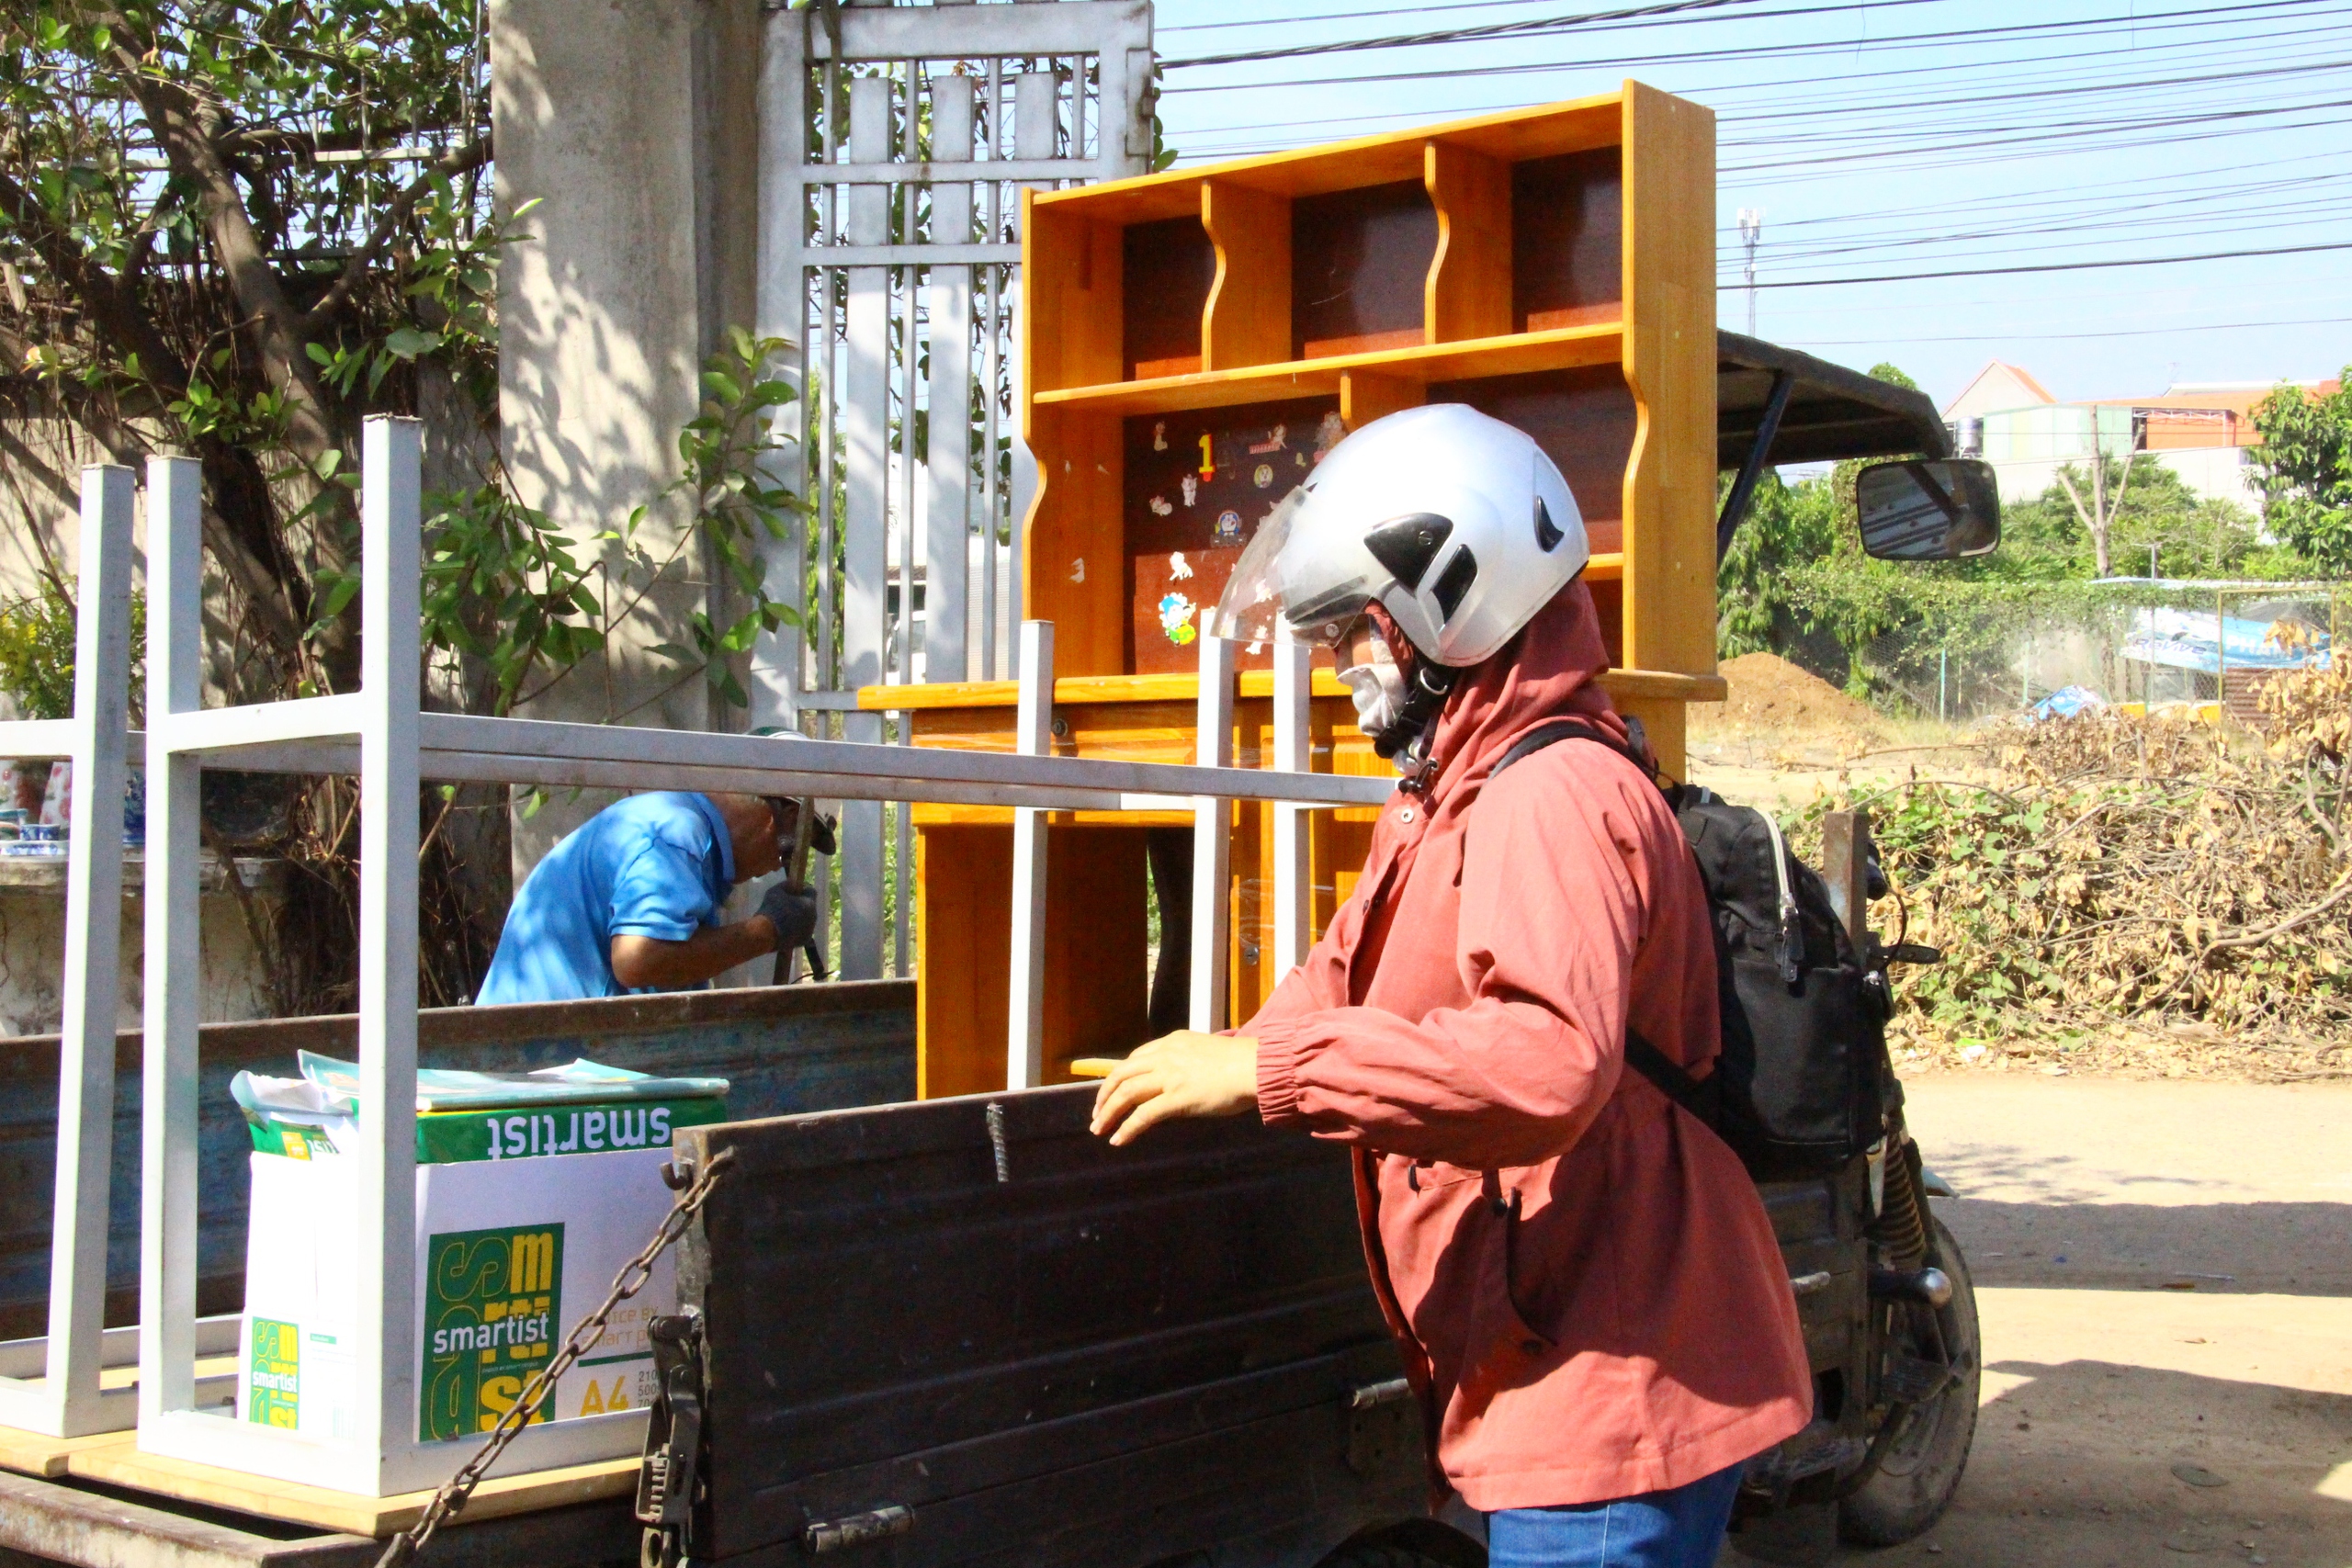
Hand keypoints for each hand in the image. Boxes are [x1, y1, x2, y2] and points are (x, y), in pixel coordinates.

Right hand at [755, 879, 819, 954]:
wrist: (766, 934)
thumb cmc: (771, 909)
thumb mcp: (776, 891)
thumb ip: (786, 885)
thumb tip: (791, 882)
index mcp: (809, 903)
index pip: (811, 891)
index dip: (803, 889)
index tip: (794, 890)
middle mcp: (813, 916)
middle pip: (809, 906)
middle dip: (800, 904)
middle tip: (787, 904)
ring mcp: (810, 929)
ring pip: (806, 919)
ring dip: (798, 917)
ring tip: (784, 918)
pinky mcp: (804, 940)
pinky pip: (802, 931)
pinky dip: (796, 929)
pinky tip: (784, 929)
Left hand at [1089, 1031, 1259, 1146]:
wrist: (1256, 1067)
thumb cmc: (1241, 1063)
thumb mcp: (1205, 1053)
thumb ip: (1186, 1063)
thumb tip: (1177, 1083)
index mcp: (1172, 1042)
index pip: (1135, 1058)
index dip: (1119, 1077)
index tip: (1112, 1092)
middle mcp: (1165, 1056)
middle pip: (1121, 1074)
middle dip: (1104, 1096)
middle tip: (1097, 1114)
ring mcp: (1169, 1076)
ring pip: (1126, 1093)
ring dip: (1108, 1113)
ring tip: (1099, 1129)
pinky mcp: (1177, 1097)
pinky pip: (1143, 1115)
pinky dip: (1127, 1129)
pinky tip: (1118, 1140)